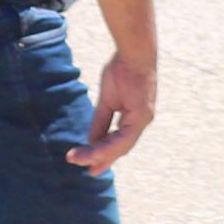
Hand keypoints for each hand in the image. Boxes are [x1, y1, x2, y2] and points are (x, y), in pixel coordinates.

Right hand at [70, 52, 155, 169]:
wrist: (134, 53)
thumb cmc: (122, 70)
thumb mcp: (108, 100)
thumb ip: (101, 121)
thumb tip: (91, 141)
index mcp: (135, 117)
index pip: (119, 141)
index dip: (105, 155)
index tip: (91, 166)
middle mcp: (141, 120)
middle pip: (120, 148)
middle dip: (101, 160)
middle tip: (87, 171)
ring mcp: (143, 118)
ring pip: (121, 146)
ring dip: (99, 155)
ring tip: (79, 160)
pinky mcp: (142, 114)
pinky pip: (124, 138)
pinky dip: (107, 146)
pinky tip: (93, 151)